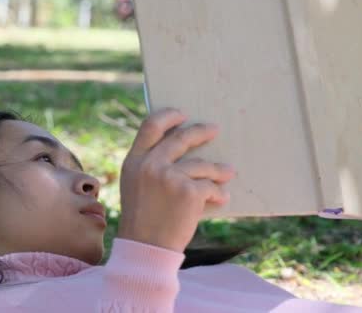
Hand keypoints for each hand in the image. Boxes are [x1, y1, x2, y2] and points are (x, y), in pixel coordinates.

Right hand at [117, 108, 235, 252]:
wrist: (146, 248)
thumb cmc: (141, 219)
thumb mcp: (134, 186)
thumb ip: (149, 165)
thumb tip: (180, 149)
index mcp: (133, 161)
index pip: (150, 126)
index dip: (168, 116)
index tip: (182, 114)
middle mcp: (150, 165)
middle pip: (181, 138)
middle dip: (201, 132)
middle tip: (214, 130)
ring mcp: (169, 177)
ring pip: (201, 165)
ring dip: (218, 170)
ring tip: (228, 174)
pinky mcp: (188, 192)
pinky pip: (210, 187)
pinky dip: (218, 194)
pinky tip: (221, 199)